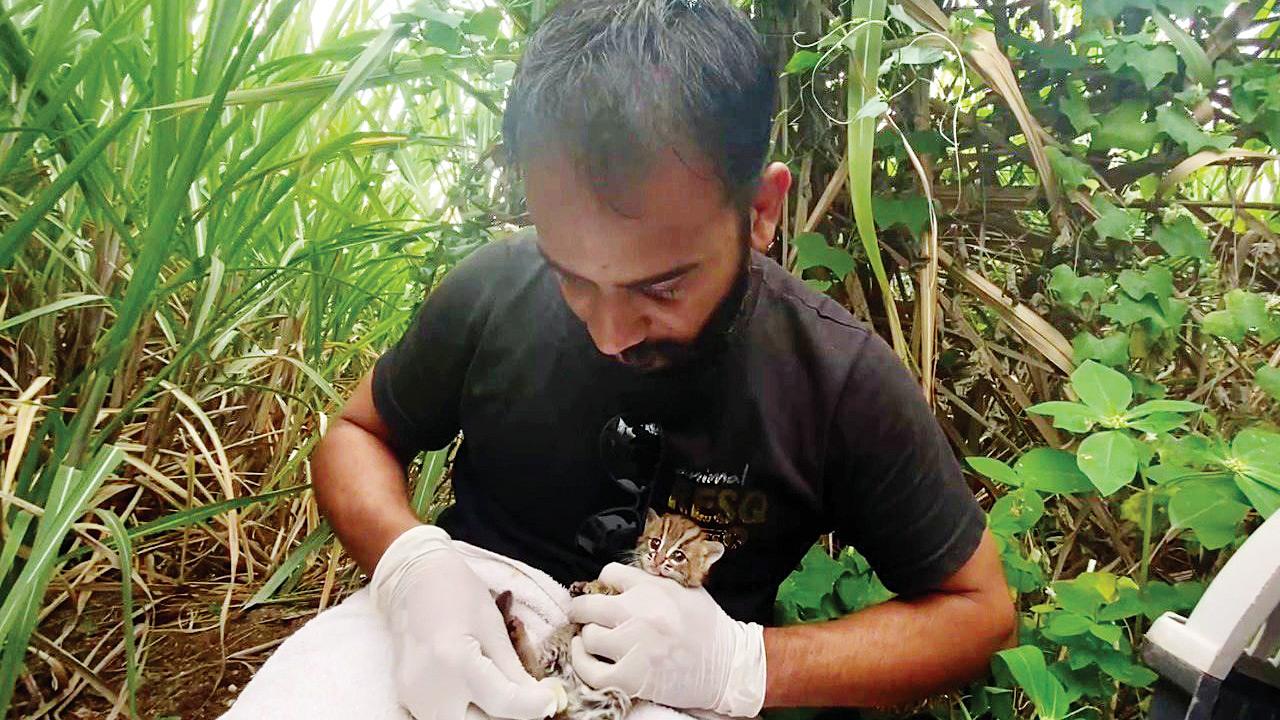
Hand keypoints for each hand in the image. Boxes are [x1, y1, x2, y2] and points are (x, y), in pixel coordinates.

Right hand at [371, 525, 565, 719]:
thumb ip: (514, 671)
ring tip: (501, 694)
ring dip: (485, 715)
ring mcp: (414, 698)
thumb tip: (540, 702)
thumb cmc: (459, 593)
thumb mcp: (494, 627)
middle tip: (526, 699)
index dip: (533, 706)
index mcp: (455, 661)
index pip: (504, 703)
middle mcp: (430, 688)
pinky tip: (476, 694)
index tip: (549, 702)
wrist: (415, 580)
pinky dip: (464, 711)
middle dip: (508, 714)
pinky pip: (443, 717)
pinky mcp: (407, 700)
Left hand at [567, 563, 765, 716]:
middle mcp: (639, 613)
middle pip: (589, 605)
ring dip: (589, 636)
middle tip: (584, 612)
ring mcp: (633, 647)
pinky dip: (582, 662)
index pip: (610, 573)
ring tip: (594, 636)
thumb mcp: (685, 589)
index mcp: (653, 588)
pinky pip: (590, 671)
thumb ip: (653, 581)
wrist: (728, 666)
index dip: (605, 581)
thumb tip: (621, 579)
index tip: (605, 590)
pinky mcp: (631, 678)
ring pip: (589, 637)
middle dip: (583, 608)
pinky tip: (584, 654)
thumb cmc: (708, 627)